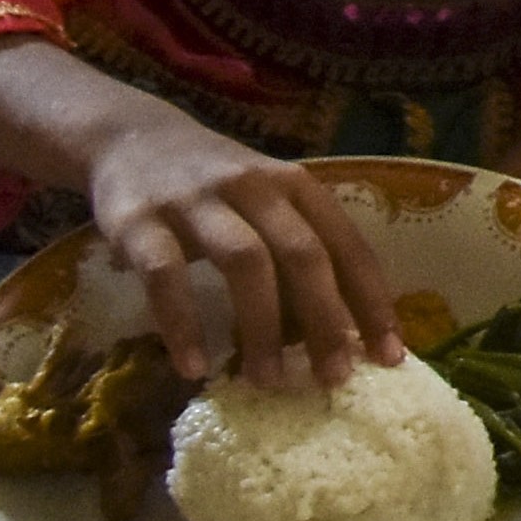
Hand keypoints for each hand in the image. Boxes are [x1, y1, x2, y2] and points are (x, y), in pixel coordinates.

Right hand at [86, 103, 401, 389]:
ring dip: (261, 327)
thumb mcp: (265, 204)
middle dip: (325, 319)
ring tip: (268, 381)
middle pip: (303, 253)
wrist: (130, 139)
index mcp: (294, 186)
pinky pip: (167, 277)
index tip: (390, 356)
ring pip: (245, 262)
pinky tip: (194, 368)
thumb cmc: (214, 187)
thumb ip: (297, 252)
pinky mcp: (141, 221)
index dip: (371, 301)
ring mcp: (196, 201)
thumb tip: (337, 334)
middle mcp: (254, 187)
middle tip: (334, 379)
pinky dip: (183, 325)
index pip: (347, 244)